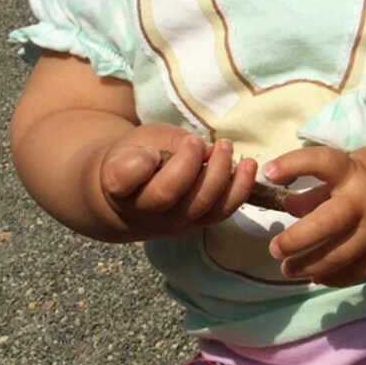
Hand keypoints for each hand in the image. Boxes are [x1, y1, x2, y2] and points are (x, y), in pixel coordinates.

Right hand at [98, 124, 257, 237]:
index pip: (123, 178)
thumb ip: (167, 141)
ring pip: (200, 205)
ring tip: (225, 148)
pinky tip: (248, 166)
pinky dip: (239, 189)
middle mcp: (143, 210)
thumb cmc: (136, 158)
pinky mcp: (196, 225)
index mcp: (117, 184)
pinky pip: (221, 212)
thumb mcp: (142, 139)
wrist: (131, 197)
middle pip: (168, 193)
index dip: (140, 164)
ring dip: (220, 174)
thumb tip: (204, 149)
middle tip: (199, 142)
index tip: (153, 150)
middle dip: (190, 164)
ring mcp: (172, 223)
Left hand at [262, 145, 365, 286]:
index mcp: (356, 173)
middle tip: (275, 248)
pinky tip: (317, 275)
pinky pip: (353, 272)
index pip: (322, 163)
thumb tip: (287, 208)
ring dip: (306, 266)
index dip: (293, 164)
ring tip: (288, 267)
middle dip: (294, 240)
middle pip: (323, 225)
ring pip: (336, 257)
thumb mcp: (357, 166)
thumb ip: (321, 188)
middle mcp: (365, 203)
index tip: (269, 172)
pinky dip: (331, 277)